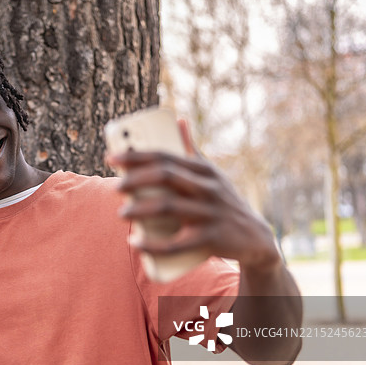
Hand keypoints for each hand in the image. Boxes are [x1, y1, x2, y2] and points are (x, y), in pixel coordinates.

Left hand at [106, 119, 278, 269]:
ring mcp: (210, 213)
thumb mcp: (211, 174)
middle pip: (165, 177)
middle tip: (115, 188)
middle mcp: (208, 188)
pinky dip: (153, 244)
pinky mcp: (211, 239)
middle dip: (135, 180)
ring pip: (168, 207)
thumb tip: (178, 119)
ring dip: (139, 210)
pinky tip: (135, 243)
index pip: (165, 157)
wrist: (255, 238)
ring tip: (121, 214)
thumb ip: (192, 150)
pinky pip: (177, 243)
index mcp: (204, 170)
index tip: (110, 157)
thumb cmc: (223, 201)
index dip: (136, 155)